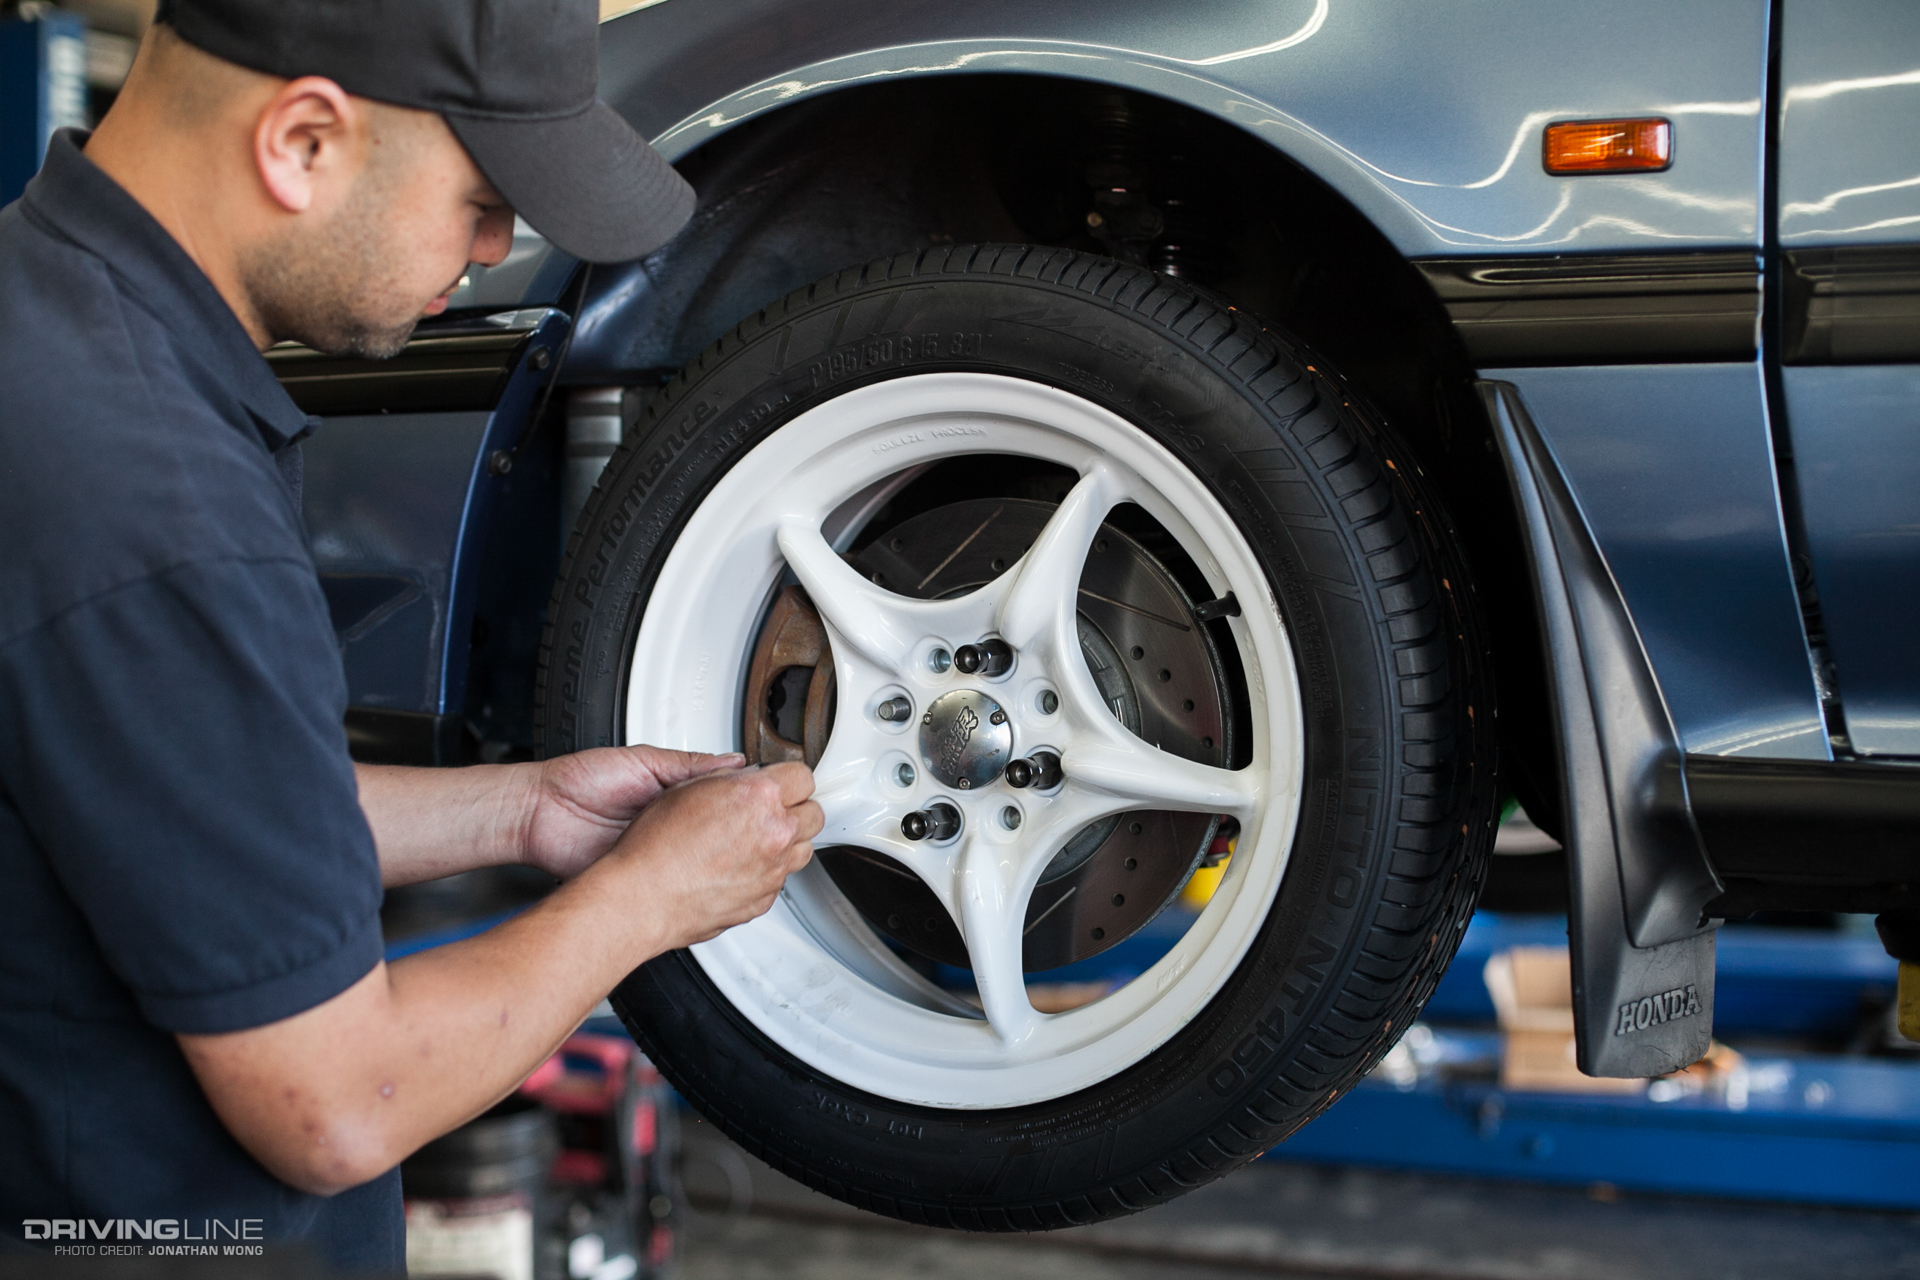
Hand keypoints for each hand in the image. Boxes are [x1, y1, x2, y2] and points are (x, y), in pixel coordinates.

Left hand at [523, 745, 745, 879]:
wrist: (537, 814)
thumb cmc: (577, 780)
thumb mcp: (642, 761)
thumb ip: (688, 764)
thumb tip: (733, 763)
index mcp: (671, 794)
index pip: (718, 800)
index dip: (742, 803)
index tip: (767, 802)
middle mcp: (667, 825)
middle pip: (714, 832)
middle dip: (735, 835)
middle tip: (759, 830)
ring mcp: (655, 852)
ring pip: (697, 860)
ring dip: (713, 859)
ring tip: (738, 854)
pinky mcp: (640, 875)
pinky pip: (672, 881)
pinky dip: (688, 881)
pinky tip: (704, 877)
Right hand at [596, 761, 821, 949]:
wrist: (641, 898)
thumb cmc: (654, 847)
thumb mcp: (687, 788)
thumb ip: (727, 779)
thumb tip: (742, 776)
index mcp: (759, 797)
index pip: (803, 777)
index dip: (788, 778)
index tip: (781, 782)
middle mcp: (774, 834)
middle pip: (814, 813)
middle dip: (795, 808)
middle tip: (771, 809)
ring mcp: (773, 870)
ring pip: (803, 848)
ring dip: (786, 841)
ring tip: (755, 839)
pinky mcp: (764, 899)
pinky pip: (779, 878)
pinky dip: (766, 871)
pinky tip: (738, 867)